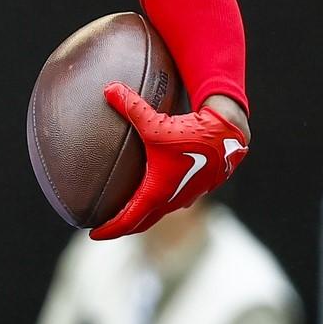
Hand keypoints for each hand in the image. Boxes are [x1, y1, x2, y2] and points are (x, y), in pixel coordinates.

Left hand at [90, 83, 249, 239]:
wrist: (230, 134)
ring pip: (158, 213)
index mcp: (158, 191)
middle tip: (102, 230)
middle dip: (121, 228)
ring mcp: (186, 195)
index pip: (129, 219)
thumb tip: (107, 89)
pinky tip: (150, 196)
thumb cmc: (192, 132)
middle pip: (142, 222)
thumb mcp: (156, 121)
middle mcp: (173, 199)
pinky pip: (170, 203)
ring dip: (140, 217)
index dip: (110, 228)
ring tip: (123, 216)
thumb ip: (129, 106)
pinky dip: (155, 206)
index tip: (92, 235)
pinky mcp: (196, 188)